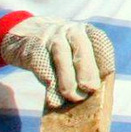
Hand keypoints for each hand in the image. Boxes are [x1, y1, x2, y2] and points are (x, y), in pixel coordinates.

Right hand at [0, 17, 114, 107]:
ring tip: (74, 98)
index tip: (107, 75)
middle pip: (81, 47)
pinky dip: (50, 86)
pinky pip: (43, 68)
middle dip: (87, 70)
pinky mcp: (33, 50)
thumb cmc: (59, 50)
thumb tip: (94, 93)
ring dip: (68, 81)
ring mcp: (50, 38)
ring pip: (61, 57)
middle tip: (90, 89)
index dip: (104, 59)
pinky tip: (54, 100)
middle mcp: (69, 30)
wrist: (23, 33)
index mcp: (86, 30)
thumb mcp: (75, 48)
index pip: (100, 41)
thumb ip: (87, 65)